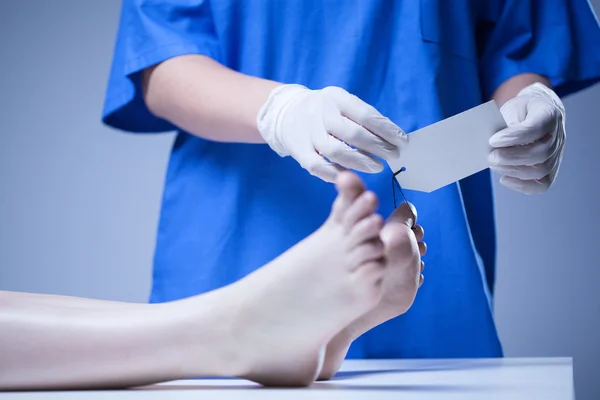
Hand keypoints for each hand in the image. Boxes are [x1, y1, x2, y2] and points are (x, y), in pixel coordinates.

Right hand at [257, 84, 405, 181]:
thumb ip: (364, 117)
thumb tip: (394, 138)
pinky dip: (336, 173)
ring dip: (360, 162)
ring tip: (377, 167)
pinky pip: (319, 166)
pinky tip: (351, 175)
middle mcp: (320, 112)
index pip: (366, 115)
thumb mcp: (342, 103)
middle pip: (352, 133)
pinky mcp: (299, 150)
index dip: (387, 130)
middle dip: (377, 147)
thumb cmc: (326, 111)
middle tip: (393, 156)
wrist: (286, 112)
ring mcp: (307, 132)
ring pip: (336, 151)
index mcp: (335, 97)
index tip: (402, 142)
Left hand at [488, 82, 565, 193]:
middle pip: (542, 153)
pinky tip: (504, 179)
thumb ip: (505, 125)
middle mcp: (558, 136)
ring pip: (542, 170)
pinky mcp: (551, 169)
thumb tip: (492, 146)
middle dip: (512, 158)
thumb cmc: (521, 111)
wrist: (535, 113)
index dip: (515, 137)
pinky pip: (542, 184)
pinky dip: (522, 185)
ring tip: (494, 165)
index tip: (493, 140)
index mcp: (549, 114)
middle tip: (491, 156)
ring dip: (514, 171)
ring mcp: (557, 154)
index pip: (537, 128)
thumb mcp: (512, 109)